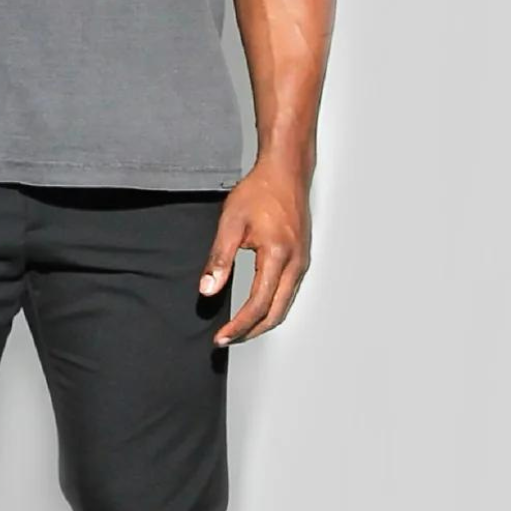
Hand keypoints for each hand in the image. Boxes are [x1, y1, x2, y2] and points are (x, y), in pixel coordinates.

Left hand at [199, 157, 312, 346]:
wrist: (285, 171)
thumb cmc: (260, 191)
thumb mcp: (231, 223)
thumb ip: (219, 259)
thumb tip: (208, 290)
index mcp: (278, 256)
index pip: (258, 304)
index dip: (239, 325)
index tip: (221, 336)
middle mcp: (296, 263)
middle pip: (276, 313)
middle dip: (251, 331)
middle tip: (228, 339)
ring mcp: (302, 262)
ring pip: (285, 305)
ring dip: (262, 322)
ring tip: (239, 329)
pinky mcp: (302, 258)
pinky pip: (289, 293)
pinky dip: (272, 307)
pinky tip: (256, 308)